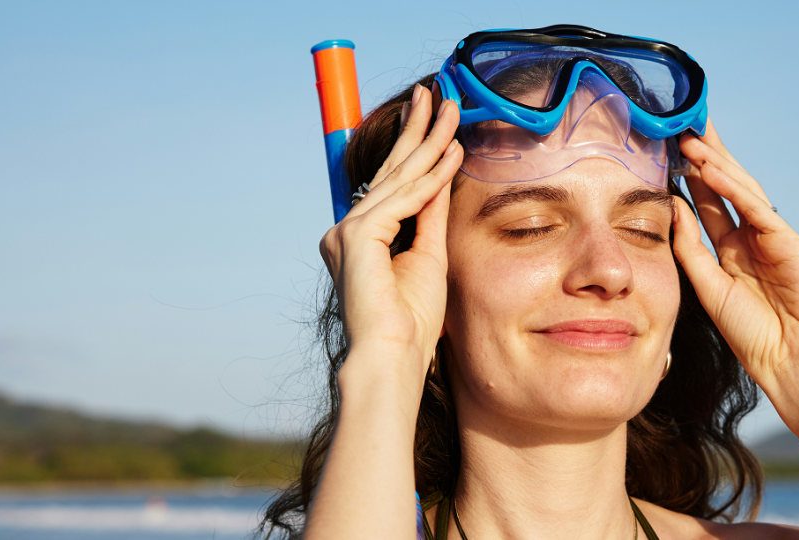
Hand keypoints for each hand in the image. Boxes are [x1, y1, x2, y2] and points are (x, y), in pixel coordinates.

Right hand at [319, 84, 461, 383]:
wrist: (394, 355)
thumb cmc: (411, 319)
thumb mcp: (427, 254)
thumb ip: (428, 214)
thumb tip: (440, 175)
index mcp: (358, 238)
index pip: (389, 184)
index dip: (411, 148)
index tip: (430, 118)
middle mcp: (345, 230)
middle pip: (389, 171)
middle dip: (417, 131)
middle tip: (437, 94)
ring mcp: (346, 231)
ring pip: (398, 179)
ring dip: (429, 144)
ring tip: (453, 112)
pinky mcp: (357, 237)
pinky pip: (403, 200)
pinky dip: (431, 178)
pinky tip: (453, 155)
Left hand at [671, 118, 798, 392]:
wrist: (788, 363)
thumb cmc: (750, 332)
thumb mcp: (707, 284)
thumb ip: (689, 246)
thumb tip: (671, 207)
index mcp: (731, 246)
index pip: (707, 200)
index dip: (689, 174)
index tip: (668, 149)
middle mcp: (751, 235)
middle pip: (726, 186)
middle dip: (706, 155)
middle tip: (683, 125)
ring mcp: (772, 236)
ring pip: (741, 190)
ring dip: (716, 164)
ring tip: (691, 139)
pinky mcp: (789, 243)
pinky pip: (757, 210)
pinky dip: (735, 190)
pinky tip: (713, 171)